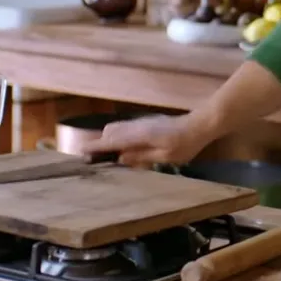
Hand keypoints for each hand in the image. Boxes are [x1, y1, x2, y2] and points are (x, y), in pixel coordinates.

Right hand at [80, 114, 211, 166]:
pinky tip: (123, 148)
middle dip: (99, 142)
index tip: (81, 153)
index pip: (112, 140)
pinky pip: (126, 128)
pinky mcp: (147, 122)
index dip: (96, 147)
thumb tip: (120, 158)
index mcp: (139, 135)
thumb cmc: (184, 144)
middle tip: (92, 158)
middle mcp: (136, 125)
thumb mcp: (164, 156)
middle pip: (109, 131)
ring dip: (108, 139)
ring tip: (105, 155)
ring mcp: (141, 122)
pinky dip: (118, 136)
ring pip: (117, 128)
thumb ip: (141, 156)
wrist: (199, 126)